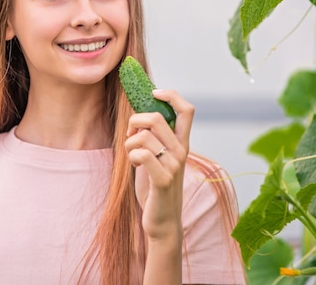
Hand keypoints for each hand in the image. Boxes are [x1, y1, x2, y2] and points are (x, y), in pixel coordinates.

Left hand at [124, 89, 193, 240]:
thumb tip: (138, 114)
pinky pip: (141, 153)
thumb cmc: (154, 187)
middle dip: (134, 121)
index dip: (171, 95)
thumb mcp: (157, 157)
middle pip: (156, 117)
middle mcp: (182, 151)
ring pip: (144, 135)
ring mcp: (174, 165)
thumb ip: (154, 138)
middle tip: (129, 135)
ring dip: (128, 143)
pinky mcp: (163, 179)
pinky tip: (134, 165)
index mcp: (182, 143)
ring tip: (131, 155)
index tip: (153, 93)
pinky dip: (131, 155)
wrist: (162, 222)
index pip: (187, 109)